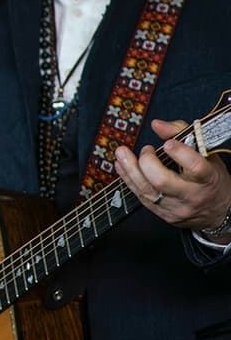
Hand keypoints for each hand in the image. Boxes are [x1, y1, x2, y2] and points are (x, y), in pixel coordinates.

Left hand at [114, 119, 230, 240]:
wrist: (217, 210)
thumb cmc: (210, 177)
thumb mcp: (205, 154)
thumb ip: (181, 133)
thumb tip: (157, 125)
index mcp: (208, 179)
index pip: (196, 168)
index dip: (180, 154)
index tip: (168, 143)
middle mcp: (192, 195)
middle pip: (162, 181)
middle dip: (147, 162)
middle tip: (147, 149)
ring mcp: (176, 207)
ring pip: (147, 190)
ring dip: (130, 169)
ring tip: (121, 153)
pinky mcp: (163, 214)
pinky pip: (140, 196)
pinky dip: (128, 179)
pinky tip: (121, 165)